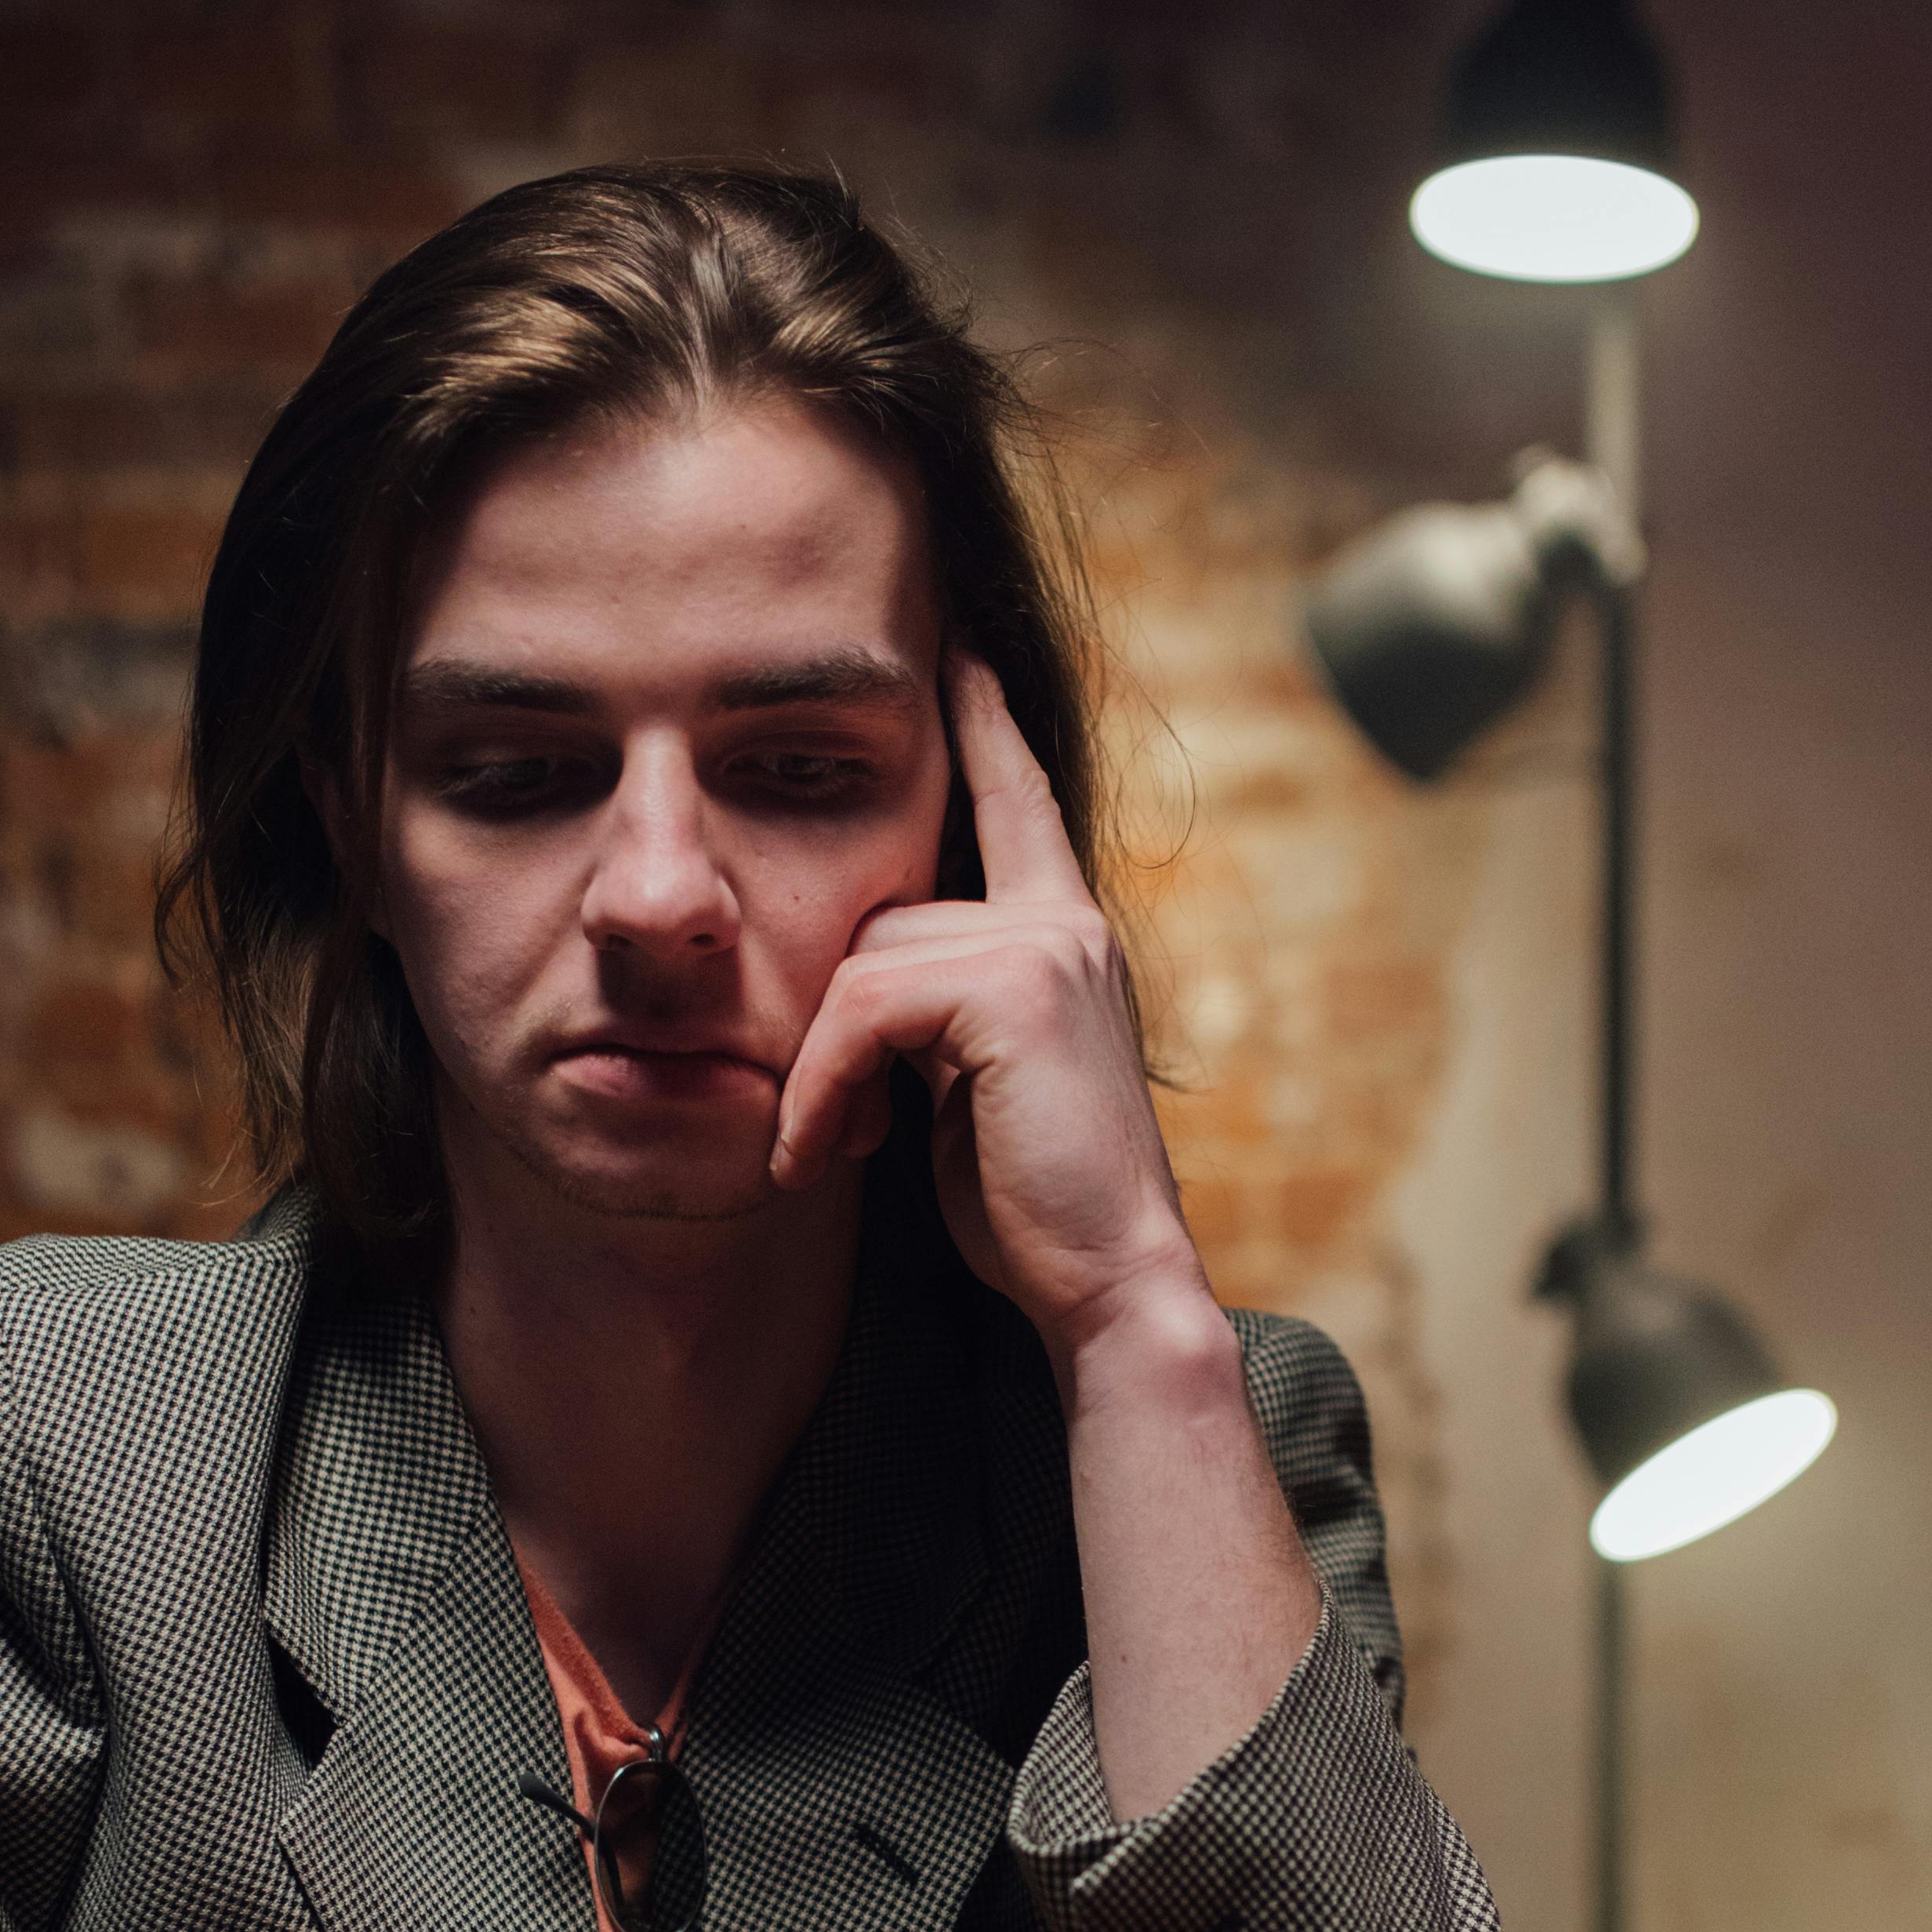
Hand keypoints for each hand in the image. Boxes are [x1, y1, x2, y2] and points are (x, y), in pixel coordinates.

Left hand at [767, 654, 1205, 1364]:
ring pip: (862, 963)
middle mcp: (1062, 925)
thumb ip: (939, 1013)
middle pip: (884, 915)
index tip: (957, 648)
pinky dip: (823, 1086)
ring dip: (821, 1070)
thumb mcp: (979, 1087)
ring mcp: (1043, 948)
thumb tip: (863, 990)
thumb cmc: (1036, 1207)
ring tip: (828, 1152)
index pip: (1017, 802)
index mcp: (1065, 938)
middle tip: (829, 1131)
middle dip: (835, 1026)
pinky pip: (863, 1008)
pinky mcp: (1011, 989)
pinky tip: (823, 1155)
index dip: (984, 723)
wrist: (1110, 1283)